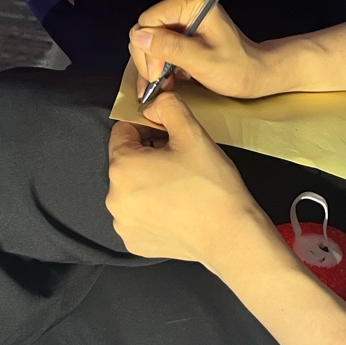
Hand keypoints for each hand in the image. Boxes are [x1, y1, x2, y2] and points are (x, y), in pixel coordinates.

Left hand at [106, 94, 272, 263]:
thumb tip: (154, 103)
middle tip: (180, 162)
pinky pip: (137, 214)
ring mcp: (123, 223)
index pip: (123, 132)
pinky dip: (152, 208)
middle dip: (149, 156)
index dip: (148, 128)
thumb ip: (168, 106)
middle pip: (126, 161)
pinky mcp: (134, 241)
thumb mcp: (193, 133)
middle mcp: (114, 197)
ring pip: (132, 188)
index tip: (169, 137)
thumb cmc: (212, 188)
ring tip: (180, 186)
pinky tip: (176, 207)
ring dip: (149, 182)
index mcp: (122, 167)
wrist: (230, 235)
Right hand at [129, 0, 275, 98]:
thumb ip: (170, 47)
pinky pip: (158, 46)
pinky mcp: (182, 32)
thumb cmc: (237, 68)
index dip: (148, 48)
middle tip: (159, 81)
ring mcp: (183, 19)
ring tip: (163, 83)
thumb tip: (140, 37)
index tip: (158, 73)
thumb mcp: (202, 61)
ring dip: (152, 64)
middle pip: (146, 29)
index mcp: (193, 3)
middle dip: (149, 58)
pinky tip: (167, 78)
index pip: (150, 19)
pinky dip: (158, 64)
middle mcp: (186, 6)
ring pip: (149, 40)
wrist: (254, 75)